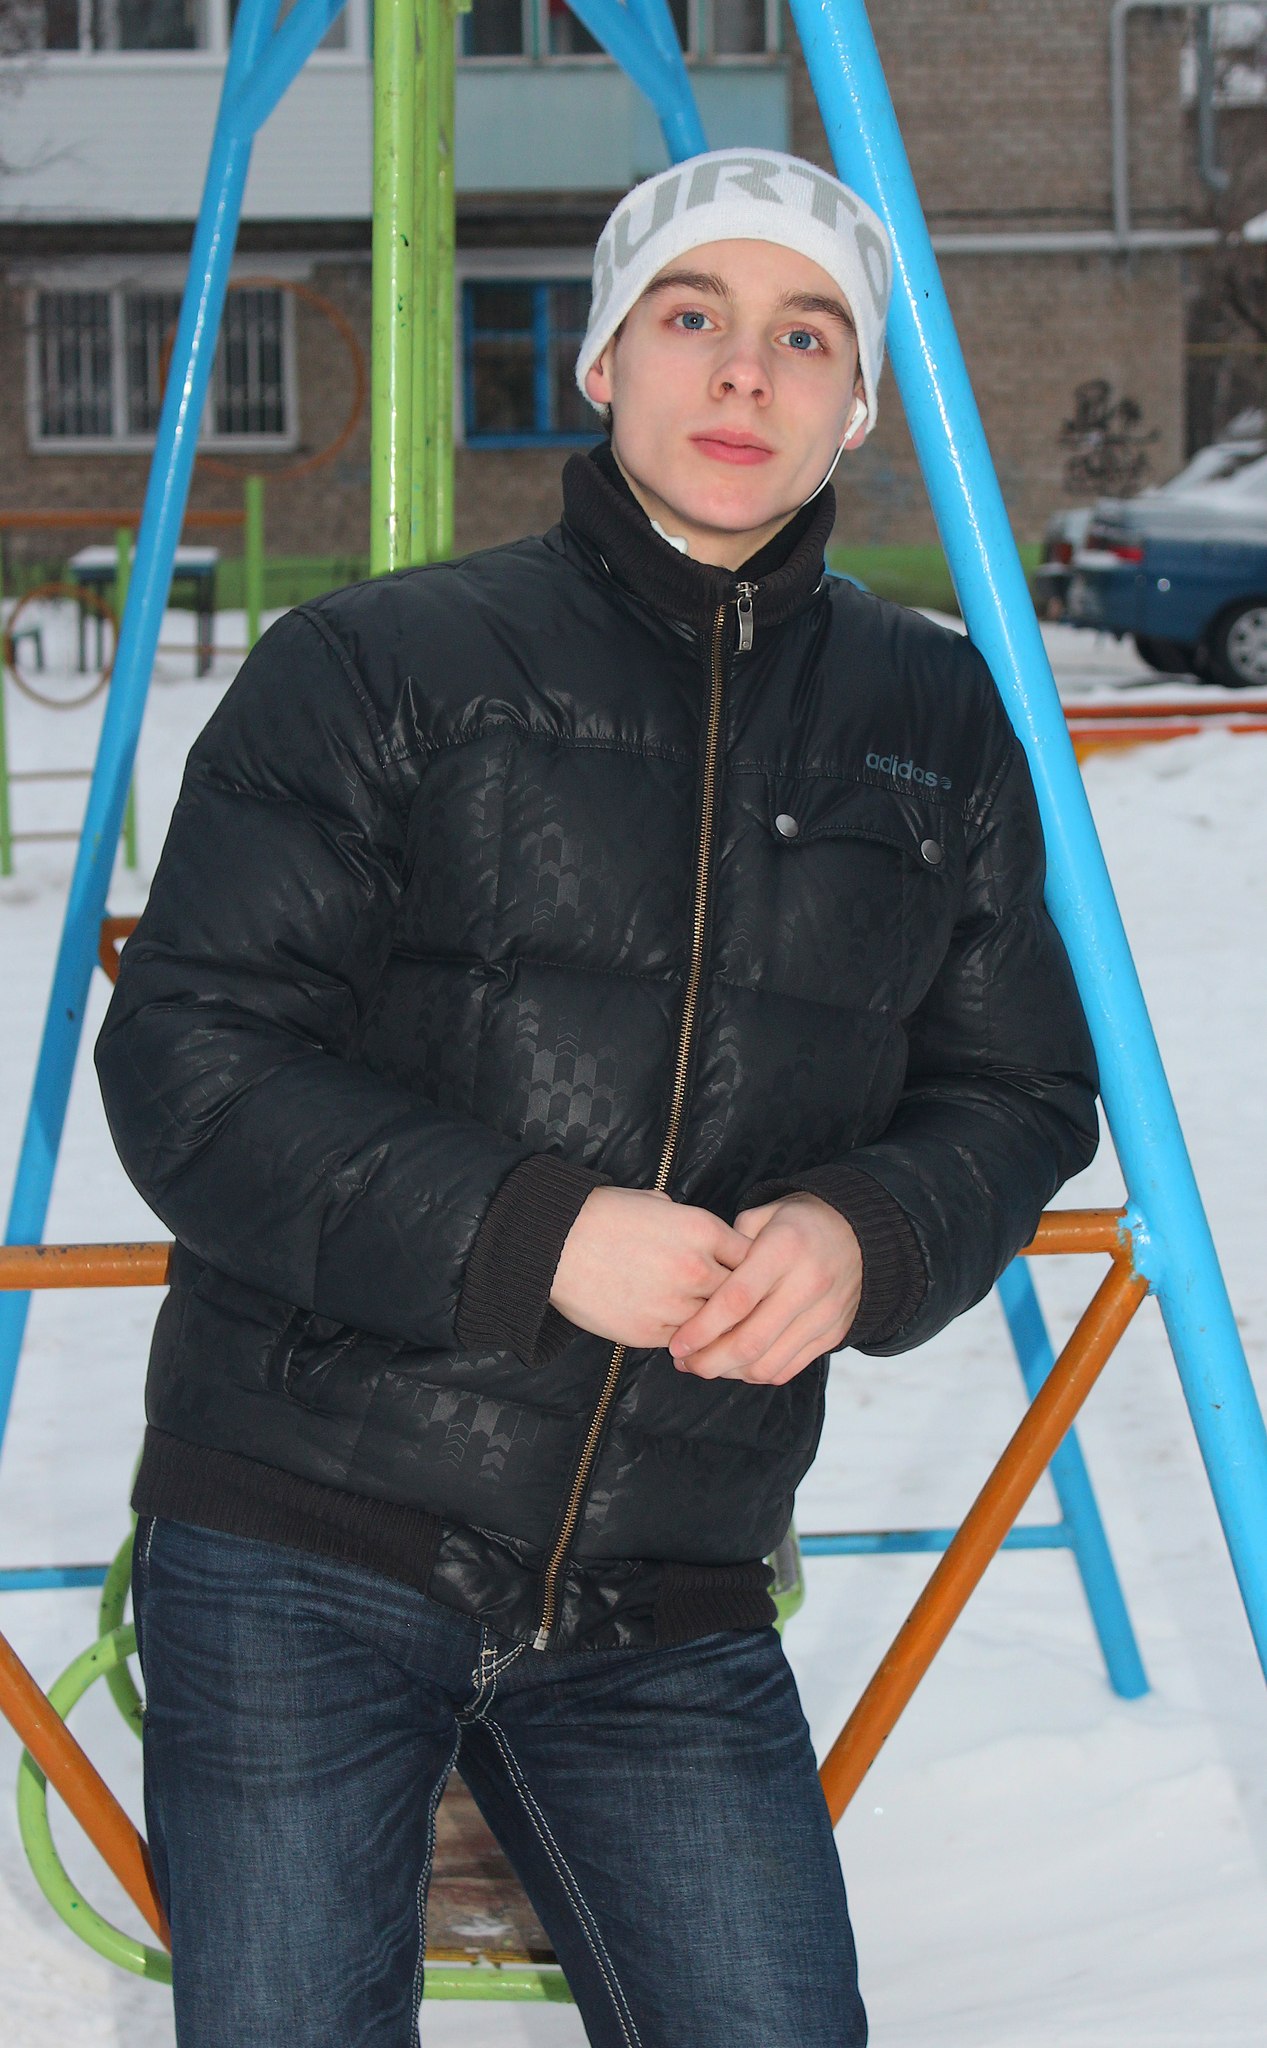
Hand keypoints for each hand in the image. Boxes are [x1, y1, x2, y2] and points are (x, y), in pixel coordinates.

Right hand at [549, 1186, 750, 1349]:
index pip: (752, 1258)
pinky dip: (688, 1341)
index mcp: (702, 1229)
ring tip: (717, 1331)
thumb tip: (703, 1235)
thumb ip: (688, 1221)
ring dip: (716, 1328)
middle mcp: (696, 1267)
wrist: (555, 1242)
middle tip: (744, 1312)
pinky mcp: (650, 1332)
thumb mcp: (656, 1202)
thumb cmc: (603, 1215)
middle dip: (742, 1304)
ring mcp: (674, 1303)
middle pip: (742, 1297)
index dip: (753, 1269)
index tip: (750, 1277)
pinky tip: (688, 1338)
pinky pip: (684, 1342)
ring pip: (715, 1326)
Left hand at [667, 1194, 861, 1385]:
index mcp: (784, 1248)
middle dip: (709, 1360)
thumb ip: (729, 1247)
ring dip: (729, 1373)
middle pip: (750, 1341)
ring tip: (703, 1365)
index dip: (702, 1328)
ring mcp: (823, 1314)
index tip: (677, 1343)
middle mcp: (807, 1284)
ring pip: (768, 1363)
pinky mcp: (832, 1334)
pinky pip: (788, 1368)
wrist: (860, 1233)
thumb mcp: (764, 1216)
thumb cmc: (797, 1224)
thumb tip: (698, 1286)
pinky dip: (756, 1373)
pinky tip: (735, 1364)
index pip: (737, 1300)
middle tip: (683, 1361)